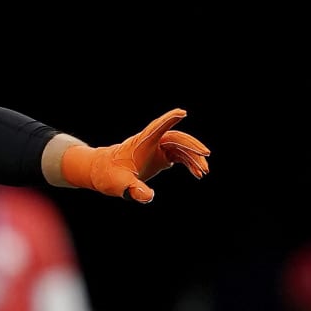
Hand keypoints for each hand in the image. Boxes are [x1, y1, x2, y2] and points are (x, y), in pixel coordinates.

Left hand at [62, 109, 209, 202]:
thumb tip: (148, 197)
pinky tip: (197, 174)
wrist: (104, 173)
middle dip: (191, 146)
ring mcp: (158, 148)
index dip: (169, 120)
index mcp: (142, 142)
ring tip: (203, 173)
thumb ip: (133, 190)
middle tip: (205, 155)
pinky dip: (189, 164)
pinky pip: (180, 157)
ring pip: (181, 148)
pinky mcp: (161, 156)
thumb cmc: (109, 176)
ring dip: (193, 158)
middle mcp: (152, 142)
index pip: (157, 128)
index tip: (182, 113)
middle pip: (176, 138)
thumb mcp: (120, 185)